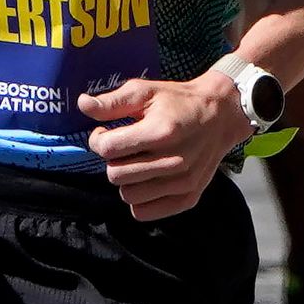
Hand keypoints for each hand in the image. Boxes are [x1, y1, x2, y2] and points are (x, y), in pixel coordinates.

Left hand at [82, 69, 247, 219]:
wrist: (221, 114)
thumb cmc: (178, 100)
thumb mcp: (145, 91)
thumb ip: (112, 102)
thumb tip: (82, 104)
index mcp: (160, 132)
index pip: (108, 148)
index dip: (98, 140)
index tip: (105, 133)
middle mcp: (173, 160)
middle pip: (115, 175)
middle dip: (112, 160)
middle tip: (122, 149)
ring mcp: (182, 182)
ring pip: (128, 195)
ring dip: (125, 180)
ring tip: (135, 163)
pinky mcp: (189, 197)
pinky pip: (145, 212)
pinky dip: (139, 200)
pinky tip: (145, 180)